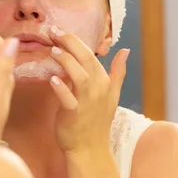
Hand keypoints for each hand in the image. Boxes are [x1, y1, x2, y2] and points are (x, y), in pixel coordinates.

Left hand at [48, 26, 129, 153]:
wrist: (90, 148)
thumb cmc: (97, 119)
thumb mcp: (112, 94)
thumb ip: (118, 71)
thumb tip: (125, 50)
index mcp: (104, 81)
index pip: (90, 54)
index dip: (74, 40)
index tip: (58, 30)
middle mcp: (98, 88)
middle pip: (86, 59)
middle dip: (69, 42)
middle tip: (52, 31)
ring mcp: (87, 101)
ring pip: (79, 75)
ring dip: (66, 61)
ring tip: (53, 50)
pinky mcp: (74, 113)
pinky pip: (68, 98)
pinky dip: (61, 88)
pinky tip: (52, 79)